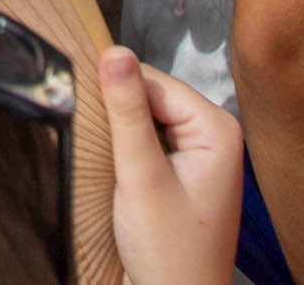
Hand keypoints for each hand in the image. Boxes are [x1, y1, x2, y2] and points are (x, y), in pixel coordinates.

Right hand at [98, 49, 247, 284]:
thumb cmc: (169, 254)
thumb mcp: (141, 177)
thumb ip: (126, 113)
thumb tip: (114, 51)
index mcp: (218, 128)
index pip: (155, 82)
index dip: (117, 95)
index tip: (85, 110)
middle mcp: (216, 135)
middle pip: (152, 100)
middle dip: (122, 120)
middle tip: (102, 151)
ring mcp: (203, 156)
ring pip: (148, 122)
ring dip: (124, 139)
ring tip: (111, 167)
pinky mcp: (187, 175)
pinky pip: (151, 145)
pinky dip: (130, 156)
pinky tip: (121, 177)